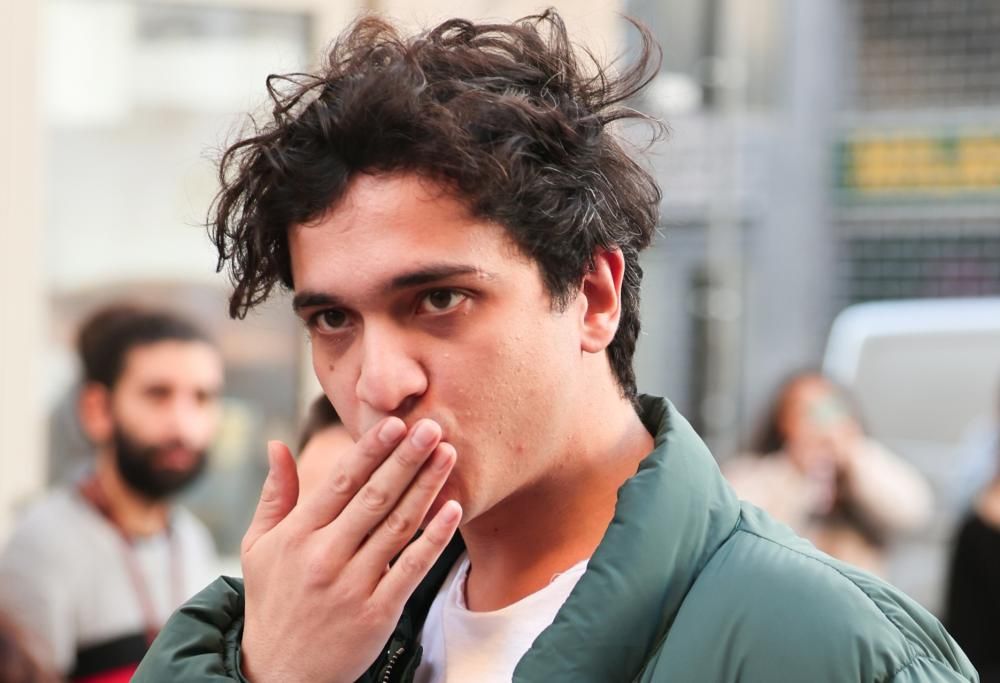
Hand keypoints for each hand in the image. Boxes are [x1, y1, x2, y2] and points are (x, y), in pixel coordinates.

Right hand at [239, 417, 461, 682]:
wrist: (279, 675)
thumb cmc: (272, 601)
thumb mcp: (258, 547)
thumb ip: (275, 494)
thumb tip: (277, 443)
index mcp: (296, 535)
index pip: (340, 482)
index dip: (371, 450)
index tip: (396, 422)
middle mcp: (324, 557)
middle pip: (374, 497)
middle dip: (406, 459)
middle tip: (434, 427)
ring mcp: (353, 586)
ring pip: (397, 526)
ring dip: (427, 487)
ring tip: (448, 456)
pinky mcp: (377, 612)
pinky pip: (412, 567)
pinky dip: (434, 537)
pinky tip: (453, 509)